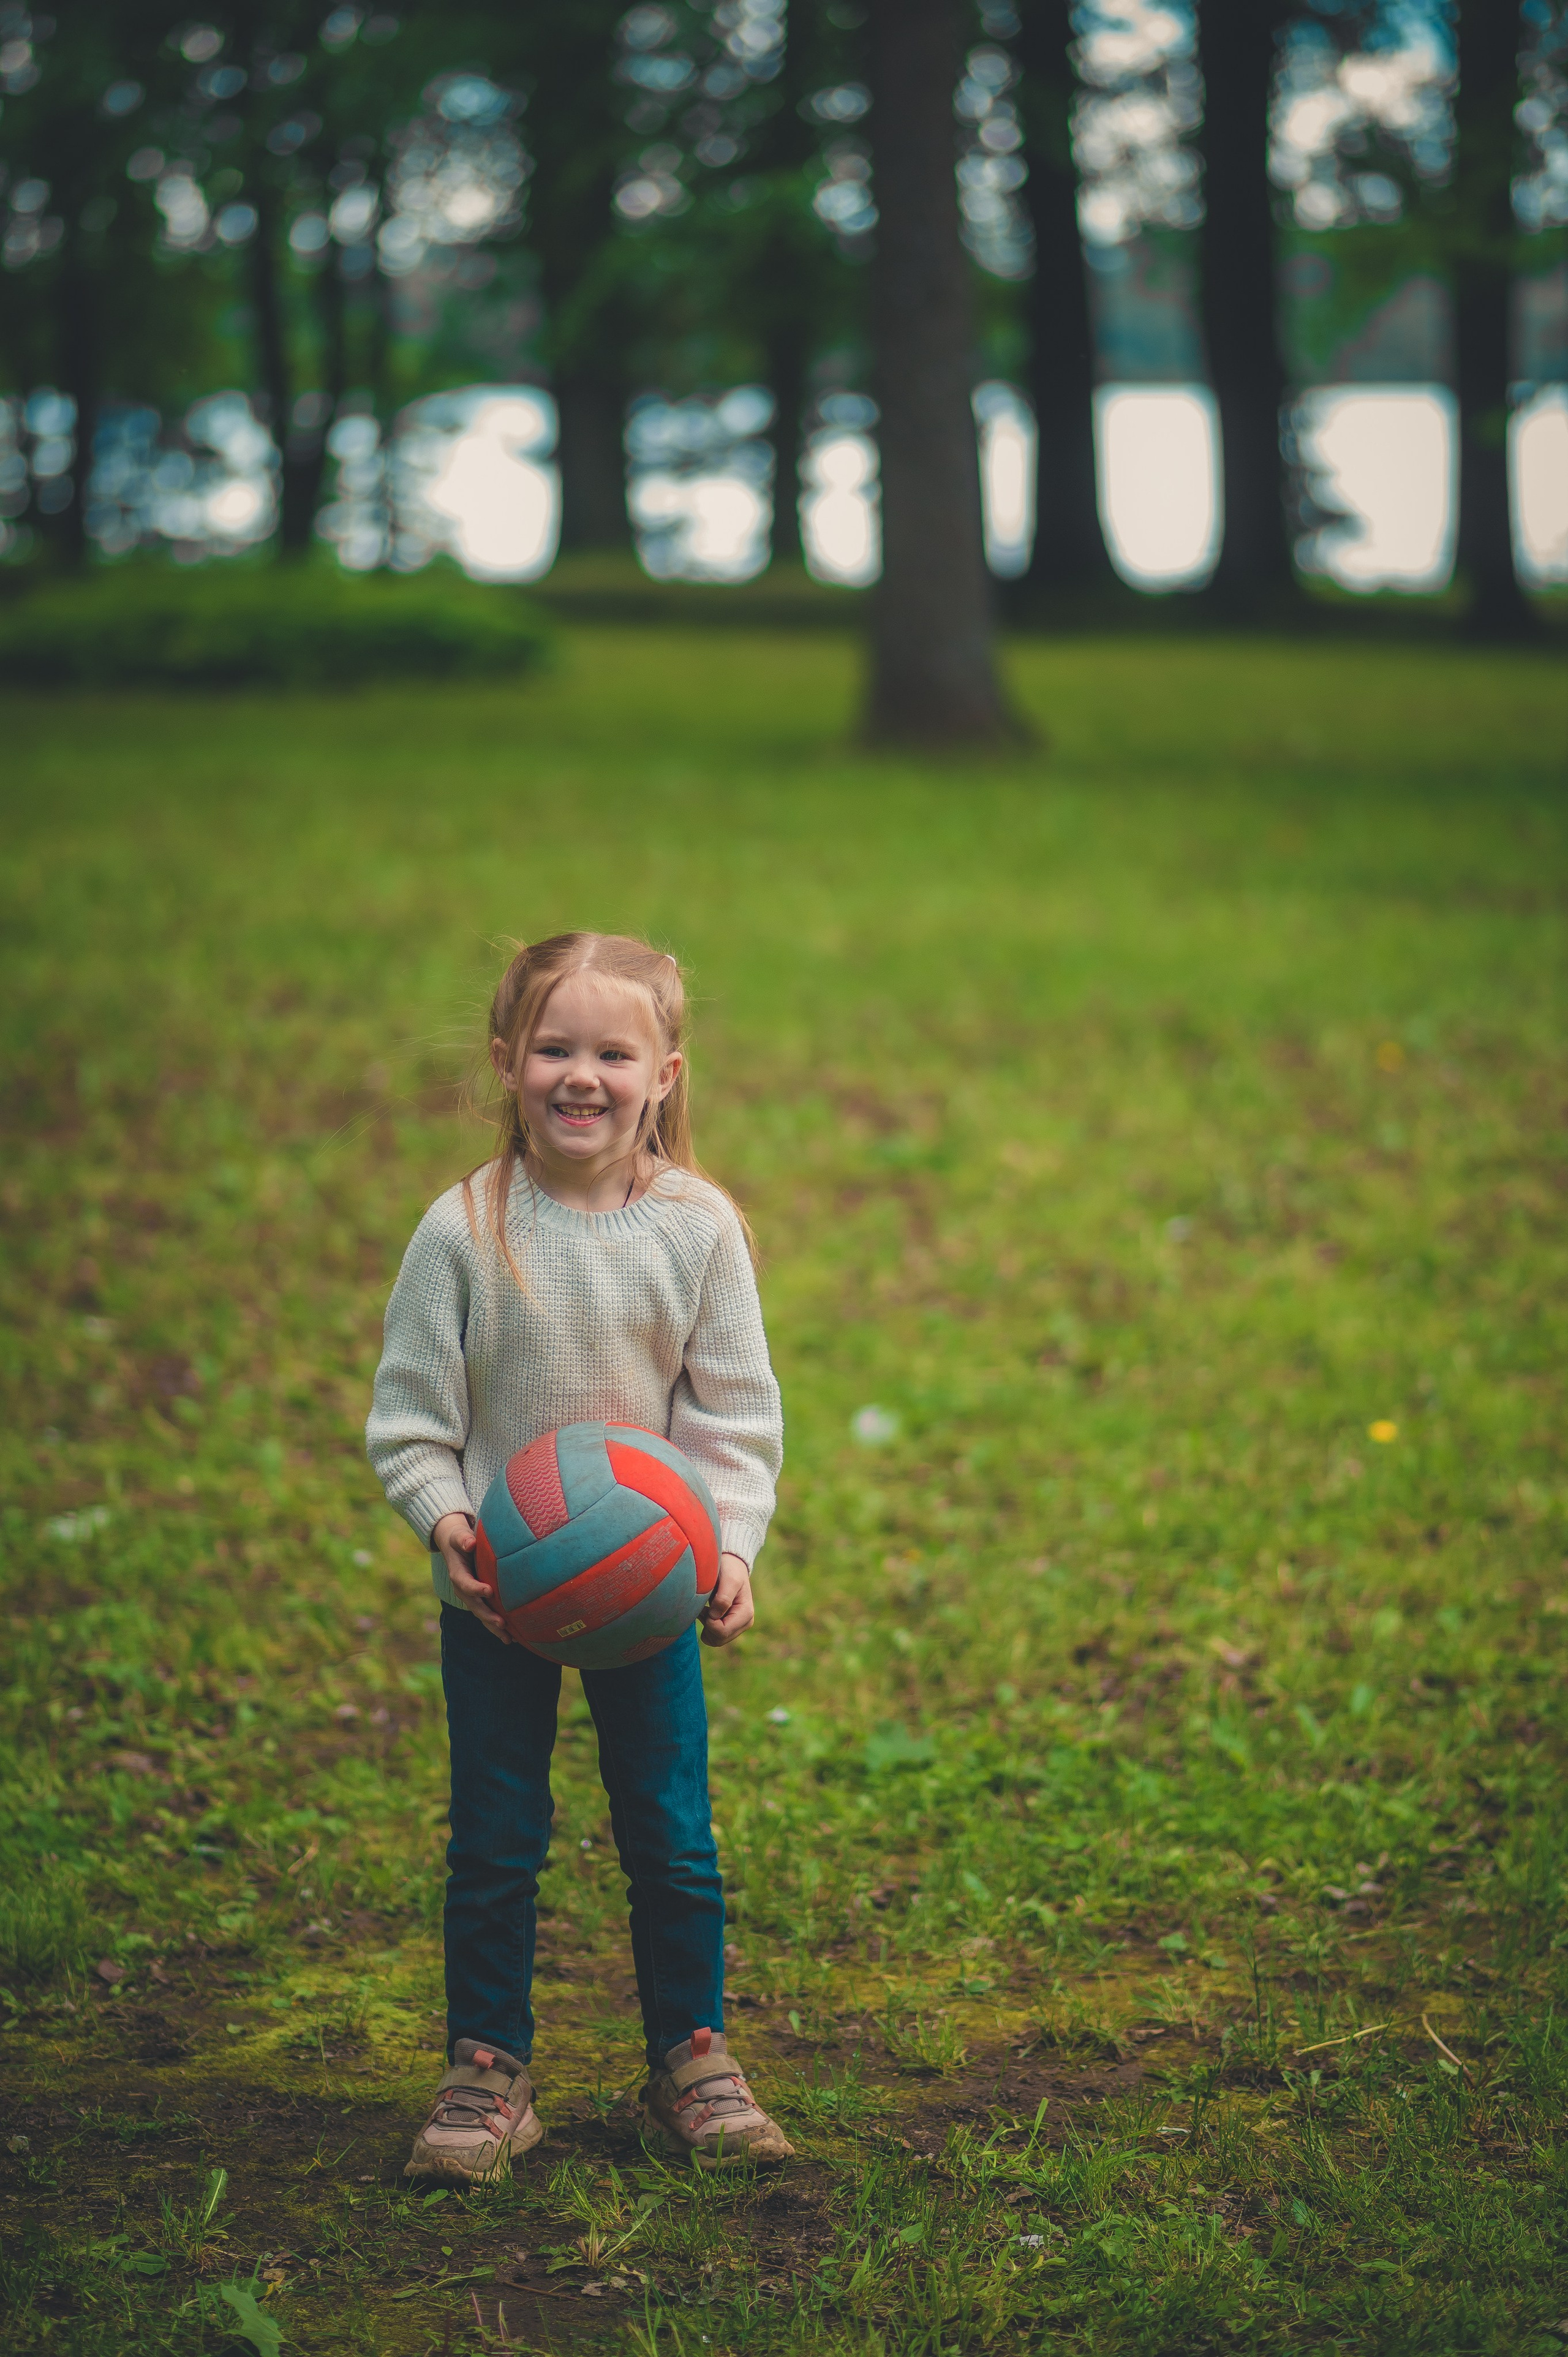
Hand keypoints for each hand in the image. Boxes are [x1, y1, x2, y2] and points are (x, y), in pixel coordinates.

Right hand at [432, 1511, 508, 1642]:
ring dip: (494, 1628)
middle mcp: (462, 1589)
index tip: (489, 1591)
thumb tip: (470, 1543)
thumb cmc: (460, 1539)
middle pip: (474, 1606)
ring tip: (509, 1640)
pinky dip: (498, 1627)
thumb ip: (463, 1540)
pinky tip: (512, 1637)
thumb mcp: (459, 1536)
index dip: (475, 1588)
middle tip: (501, 1624)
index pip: (465, 1583)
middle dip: (487, 1616)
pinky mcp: (479, 1601)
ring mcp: (470, 1598)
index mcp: (457, 1574)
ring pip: (481, 1615)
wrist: (454, 1547)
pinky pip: (487, 1616)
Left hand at [700, 1553, 753, 1646]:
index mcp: (746, 1614)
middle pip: (719, 1639)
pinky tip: (707, 1612)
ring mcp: (737, 1626)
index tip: (705, 1608)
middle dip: (707, 1625)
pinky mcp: (730, 1625)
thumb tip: (714, 1617)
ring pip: (715, 1640)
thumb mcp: (729, 1580)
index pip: (722, 1632)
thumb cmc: (730, 1570)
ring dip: (706, 1626)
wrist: (732, 1565)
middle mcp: (745, 1623)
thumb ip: (723, 1598)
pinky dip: (707, 1626)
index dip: (709, 1622)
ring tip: (706, 1608)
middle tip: (704, 1608)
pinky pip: (714, 1636)